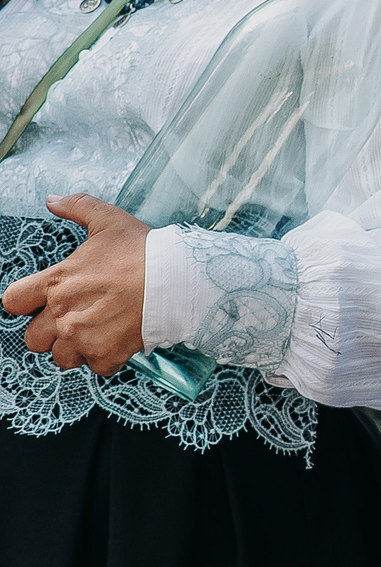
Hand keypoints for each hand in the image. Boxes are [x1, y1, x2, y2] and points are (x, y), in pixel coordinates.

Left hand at [0, 194, 148, 375]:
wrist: (177, 278)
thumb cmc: (143, 251)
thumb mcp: (109, 220)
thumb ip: (77, 207)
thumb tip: (53, 200)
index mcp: (57, 282)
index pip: (13, 302)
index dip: (24, 303)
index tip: (42, 302)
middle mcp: (62, 313)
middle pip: (33, 339)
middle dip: (51, 332)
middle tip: (77, 319)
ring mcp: (82, 337)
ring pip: (62, 358)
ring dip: (77, 348)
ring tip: (99, 332)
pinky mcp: (105, 354)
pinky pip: (96, 367)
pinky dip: (108, 358)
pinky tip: (121, 340)